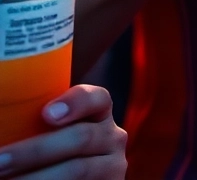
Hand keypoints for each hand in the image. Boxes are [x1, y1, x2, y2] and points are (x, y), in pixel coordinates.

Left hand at [0, 85, 126, 178]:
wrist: (71, 177)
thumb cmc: (52, 152)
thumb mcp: (52, 132)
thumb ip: (36, 124)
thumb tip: (1, 120)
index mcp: (99, 114)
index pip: (96, 98)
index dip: (75, 103)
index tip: (46, 114)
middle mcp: (112, 138)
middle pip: (81, 137)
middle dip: (35, 151)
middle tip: (0, 161)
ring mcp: (112, 166)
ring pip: (77, 170)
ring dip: (36, 177)